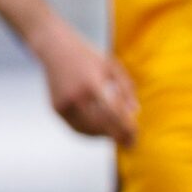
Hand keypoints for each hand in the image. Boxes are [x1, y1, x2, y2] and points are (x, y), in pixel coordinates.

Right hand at [36, 24, 137, 144]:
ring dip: (104, 136)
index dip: (126, 129)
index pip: (114, 114)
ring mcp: (64, 104)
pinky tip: (101, 131)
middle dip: (117, 136)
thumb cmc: (88, 56)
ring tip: (117, 135)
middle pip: (101, 126)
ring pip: (88, 130)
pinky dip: (90, 133)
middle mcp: (76, 96)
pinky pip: (76, 128)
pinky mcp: (57, 108)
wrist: (56, 49)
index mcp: (93, 84)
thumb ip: (125, 89)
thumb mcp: (112, 66)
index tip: (135, 138)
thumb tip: (135, 112)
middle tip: (129, 142)